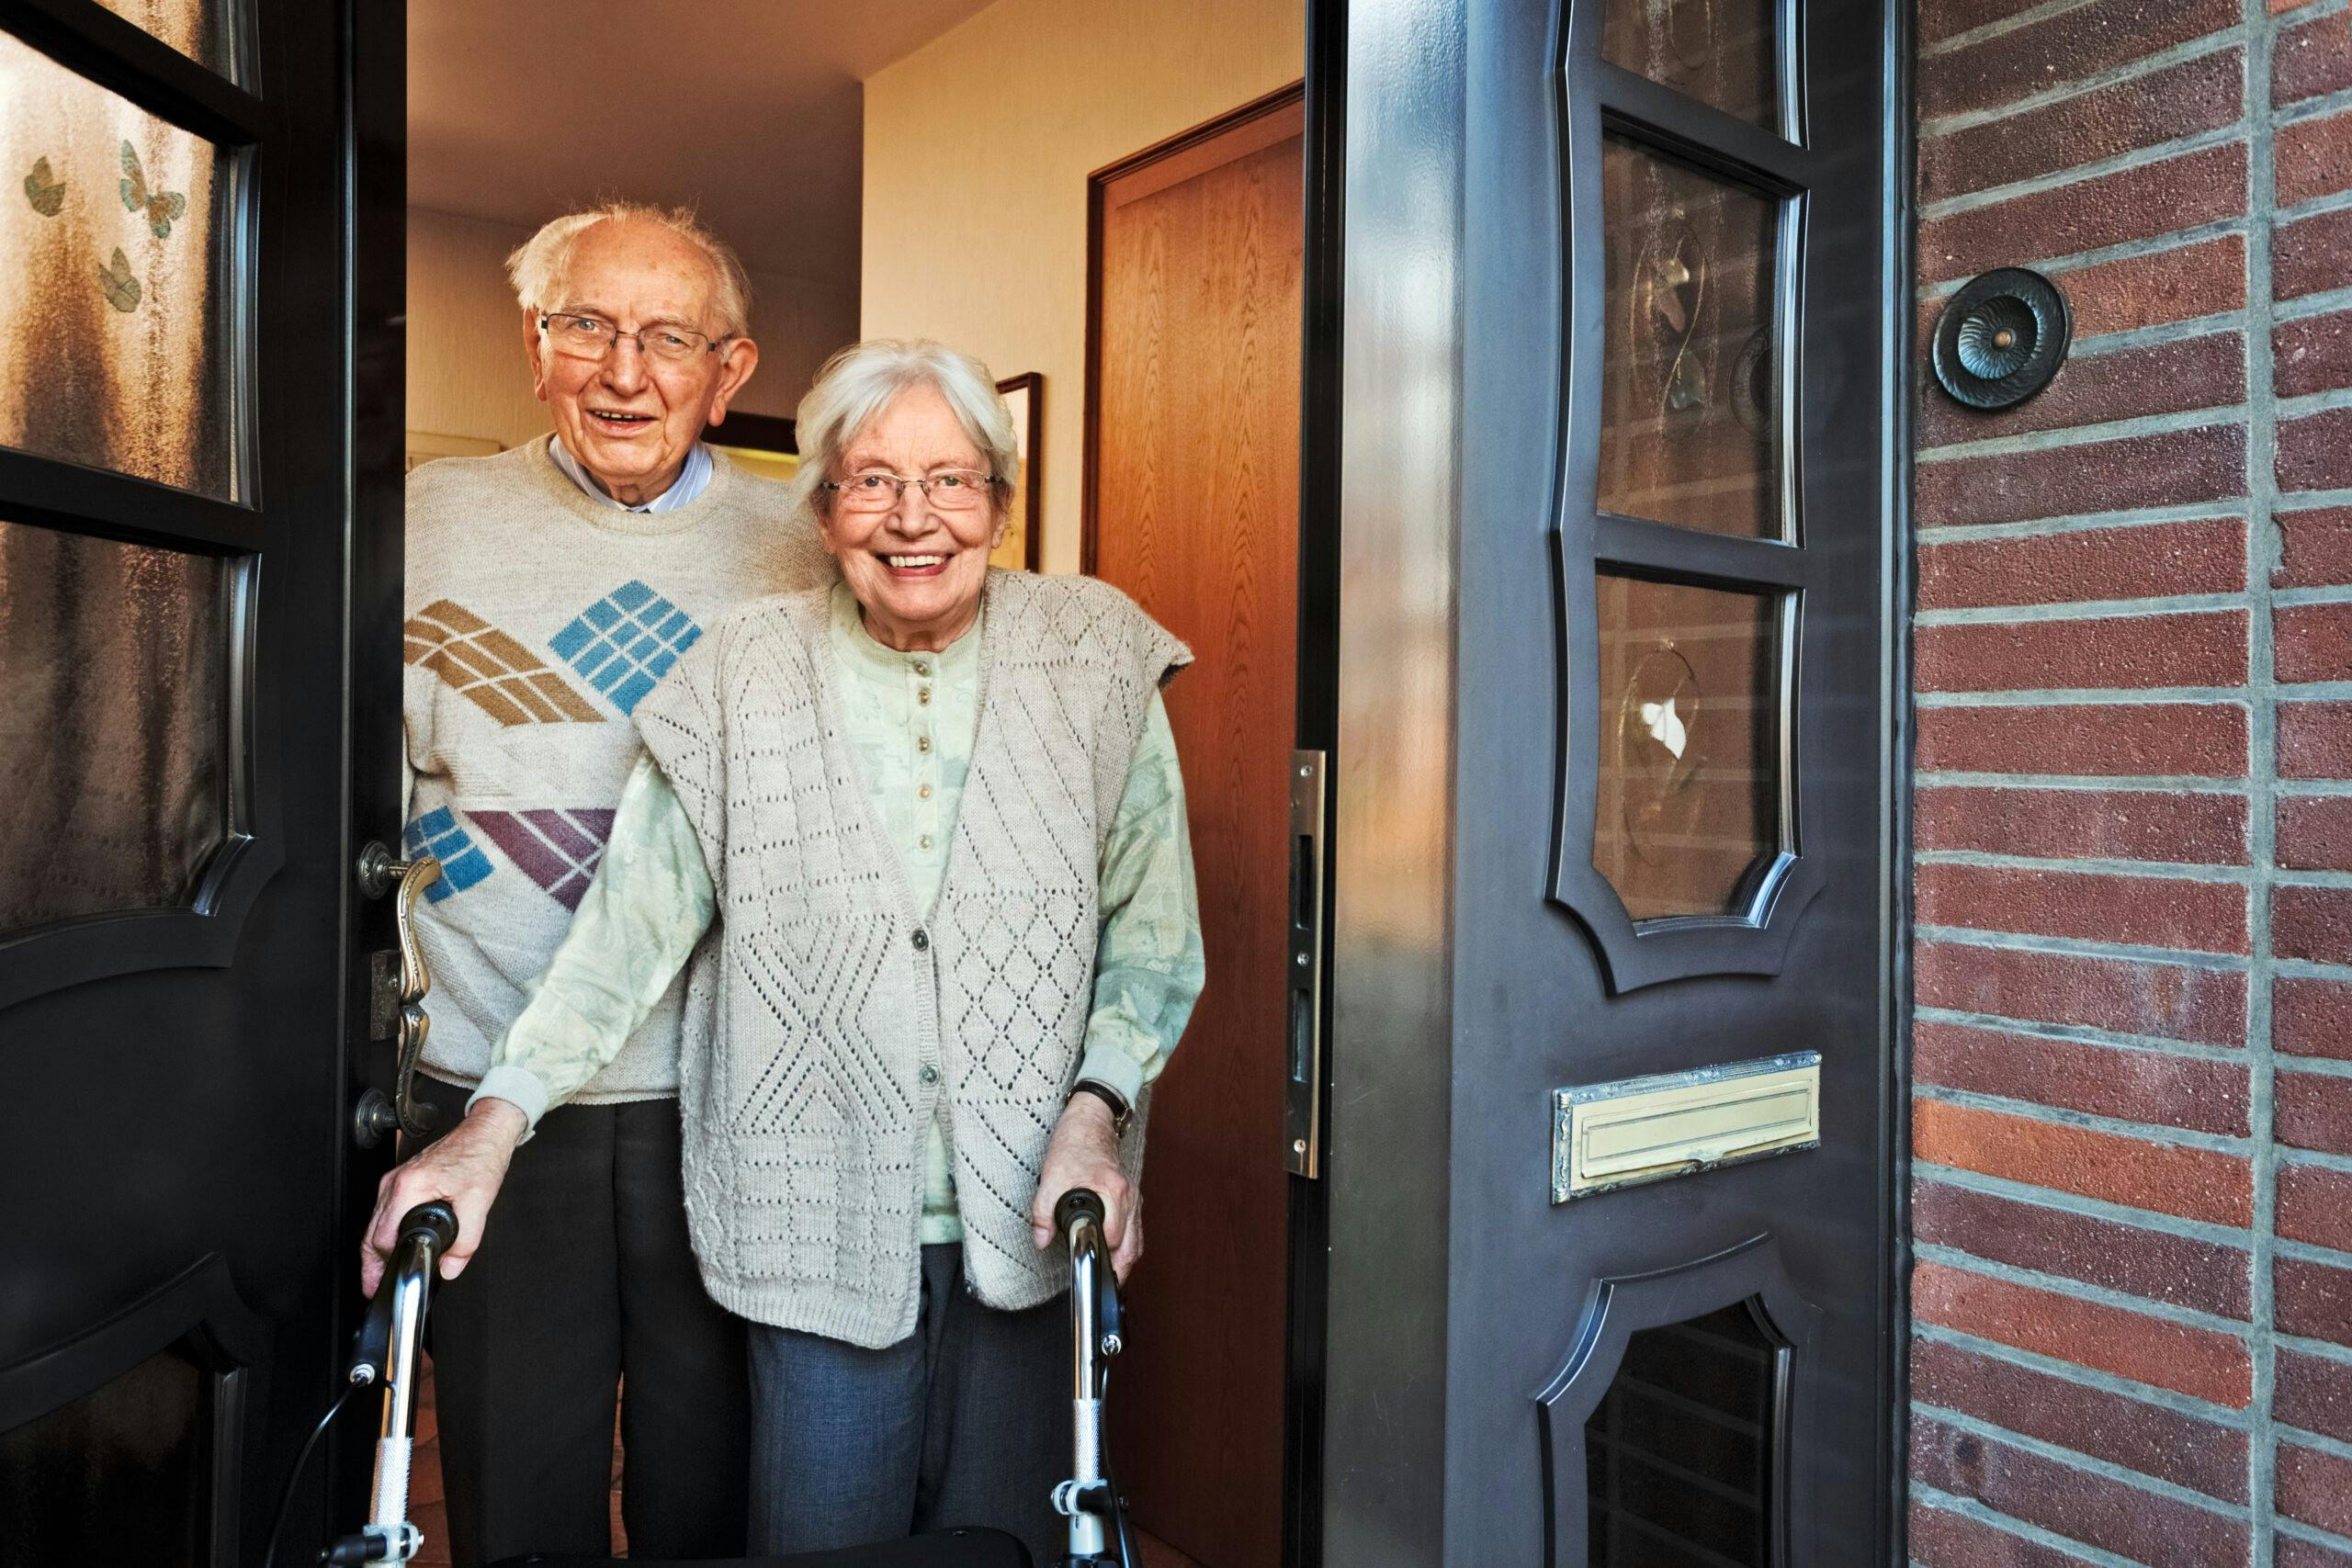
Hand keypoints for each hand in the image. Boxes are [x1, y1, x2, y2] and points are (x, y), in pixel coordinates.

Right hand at [360, 1098, 527, 1295]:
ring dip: (376, 1249)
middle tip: (372, 1287)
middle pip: (371, 1233)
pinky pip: (384, 1211)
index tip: (384, 1282)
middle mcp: (395, 1183)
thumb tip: (449, 1267)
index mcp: (409, 1188)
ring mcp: (395, 1180)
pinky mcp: (401, 1179)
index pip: (383, 1238)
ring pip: (375, 1223)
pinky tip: (391, 1245)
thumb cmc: (479, 1159)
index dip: (385, 1264)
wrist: (483, 1135)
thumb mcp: (479, 1203)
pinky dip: (384, 1231)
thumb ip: (465, 1241)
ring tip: (378, 1273)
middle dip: (371, 1264)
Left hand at [1030, 1094, 1142, 1282]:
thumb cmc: (1074, 1145)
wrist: (1090, 1121)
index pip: (1113, 1238)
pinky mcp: (1131, 1195)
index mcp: (1112, 1191)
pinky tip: (1116, 1253)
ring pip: (1137, 1240)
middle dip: (1119, 1268)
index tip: (1092, 1266)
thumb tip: (1042, 1239)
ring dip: (1126, 1259)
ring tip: (1110, 1274)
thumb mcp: (1051, 1178)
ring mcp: (1133, 1196)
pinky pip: (1135, 1228)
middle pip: (1132, 1246)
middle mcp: (1128, 1196)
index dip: (1101, 1255)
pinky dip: (1128, 1245)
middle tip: (1104, 1282)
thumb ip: (1043, 1212)